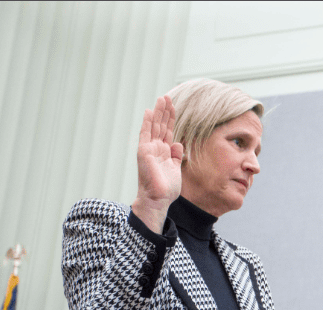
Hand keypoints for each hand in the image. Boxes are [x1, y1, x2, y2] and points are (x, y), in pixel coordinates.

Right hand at [132, 95, 182, 232]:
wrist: (159, 199)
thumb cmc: (167, 188)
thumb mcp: (176, 168)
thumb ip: (176, 155)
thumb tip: (178, 143)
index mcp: (164, 152)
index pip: (167, 131)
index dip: (170, 119)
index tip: (174, 106)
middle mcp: (155, 148)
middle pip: (160, 126)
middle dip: (164, 111)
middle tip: (168, 97)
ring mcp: (149, 149)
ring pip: (154, 126)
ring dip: (158, 112)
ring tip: (162, 99)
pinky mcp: (144, 152)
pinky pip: (145, 134)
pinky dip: (147, 122)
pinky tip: (149, 111)